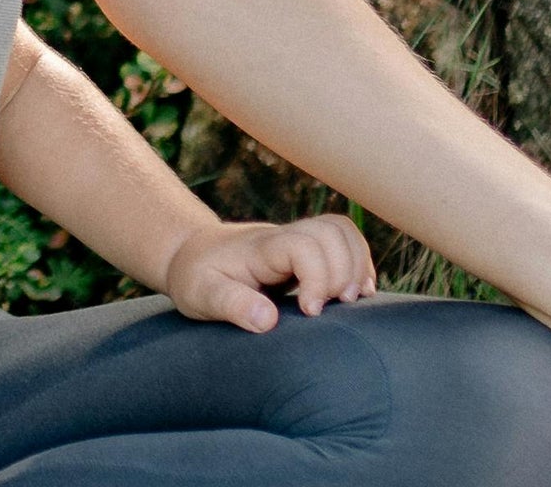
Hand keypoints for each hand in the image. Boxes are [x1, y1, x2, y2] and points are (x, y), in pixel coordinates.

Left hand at [156, 215, 375, 330]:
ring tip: (351, 300)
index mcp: (260, 248)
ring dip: (357, 264)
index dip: (317, 277)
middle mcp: (284, 237)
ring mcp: (297, 240)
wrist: (192, 253)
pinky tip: (357, 292)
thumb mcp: (201, 295)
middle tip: (335, 307)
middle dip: (344, 271)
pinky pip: (343, 242)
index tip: (309, 312)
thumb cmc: (196, 277)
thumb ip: (231, 305)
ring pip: (342, 231)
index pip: (303, 245)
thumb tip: (267, 319)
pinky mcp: (306, 251)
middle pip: (332, 232)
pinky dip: (358, 263)